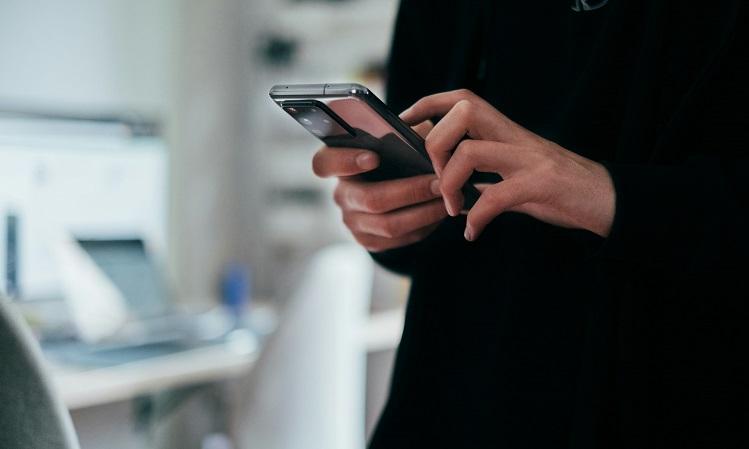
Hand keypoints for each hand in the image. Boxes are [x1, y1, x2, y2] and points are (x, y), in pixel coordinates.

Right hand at [312, 122, 447, 251]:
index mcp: (338, 163)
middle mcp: (341, 194)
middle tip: (439, 183)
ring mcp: (352, 220)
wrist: (398, 184)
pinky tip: (439, 212)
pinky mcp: (368, 240)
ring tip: (447, 198)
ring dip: (423, 212)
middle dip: (410, 191)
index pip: (324, 163)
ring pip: (388, 225)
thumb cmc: (397, 154)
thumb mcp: (398, 137)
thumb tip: (423, 137)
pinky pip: (398, 239)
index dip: (345, 162)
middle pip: (370, 199)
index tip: (374, 157)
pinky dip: (424, 226)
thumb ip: (404, 133)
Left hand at [400, 89, 614, 240]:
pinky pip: (497, 196)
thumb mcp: (516, 175)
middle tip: (436, 179)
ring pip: (471, 152)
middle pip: (462, 112)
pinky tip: (473, 232)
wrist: (608, 200)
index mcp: (507, 132)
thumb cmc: (559, 189)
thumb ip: (485, 176)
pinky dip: (478, 217)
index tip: (405, 124)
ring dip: (451, 184)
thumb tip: (449, 185)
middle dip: (435, 144)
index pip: (462, 99)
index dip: (428, 104)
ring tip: (453, 209)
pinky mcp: (542, 184)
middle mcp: (516, 137)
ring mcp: (529, 159)